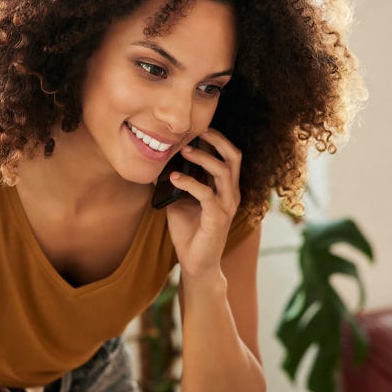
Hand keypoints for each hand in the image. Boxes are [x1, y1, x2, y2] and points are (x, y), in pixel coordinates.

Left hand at [163, 127, 241, 282]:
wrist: (196, 264)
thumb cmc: (189, 232)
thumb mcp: (180, 201)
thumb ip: (176, 182)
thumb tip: (158, 163)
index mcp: (226, 188)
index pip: (229, 155)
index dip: (217, 138)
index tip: (198, 127)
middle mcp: (231, 194)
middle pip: (234, 157)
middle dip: (217, 139)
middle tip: (197, 130)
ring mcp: (227, 206)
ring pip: (223, 172)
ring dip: (202, 158)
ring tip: (184, 151)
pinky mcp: (217, 218)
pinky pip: (206, 194)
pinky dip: (189, 182)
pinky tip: (174, 177)